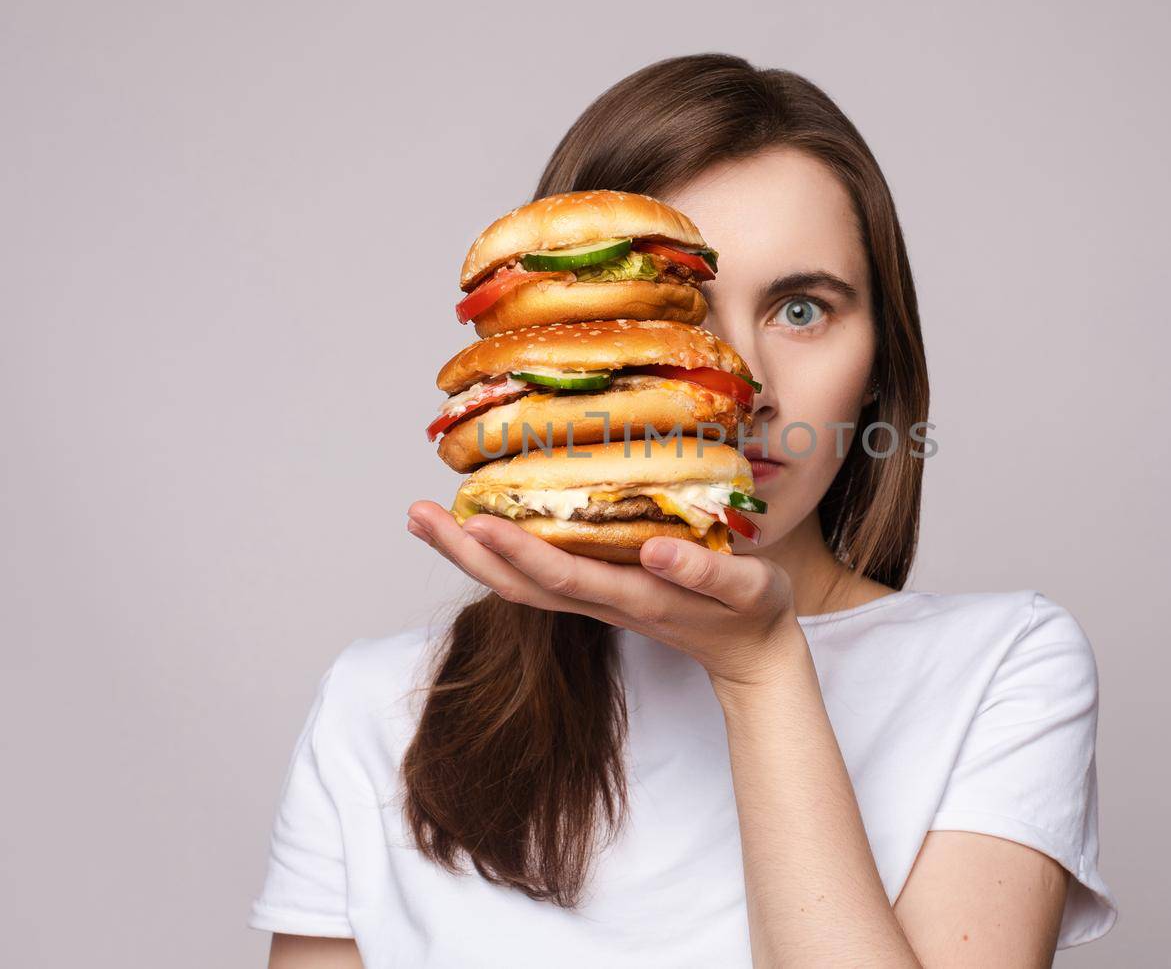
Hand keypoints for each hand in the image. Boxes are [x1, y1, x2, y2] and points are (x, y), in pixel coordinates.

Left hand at [406, 501, 808, 689]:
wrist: (752, 657)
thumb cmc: (754, 615)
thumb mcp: (749, 589)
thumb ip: (707, 572)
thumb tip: (658, 551)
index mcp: (635, 598)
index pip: (563, 576)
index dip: (516, 551)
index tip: (473, 520)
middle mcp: (603, 602)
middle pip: (518, 585)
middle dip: (464, 552)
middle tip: (416, 514)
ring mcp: (595, 600)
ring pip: (518, 583)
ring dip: (468, 554)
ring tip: (424, 519)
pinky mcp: (596, 593)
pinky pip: (534, 577)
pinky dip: (496, 554)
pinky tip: (474, 528)